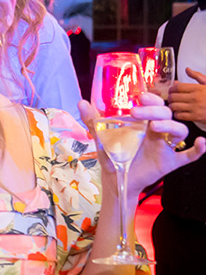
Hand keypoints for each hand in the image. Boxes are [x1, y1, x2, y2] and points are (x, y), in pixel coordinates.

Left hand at [79, 93, 205, 192]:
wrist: (116, 178)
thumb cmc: (112, 154)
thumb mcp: (101, 136)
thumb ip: (93, 120)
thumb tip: (81, 102)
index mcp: (143, 122)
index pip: (154, 105)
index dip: (152, 99)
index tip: (141, 96)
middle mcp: (157, 131)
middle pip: (166, 114)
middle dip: (155, 111)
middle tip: (138, 112)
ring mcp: (165, 145)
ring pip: (179, 131)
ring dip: (172, 126)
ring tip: (155, 127)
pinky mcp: (170, 161)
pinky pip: (189, 155)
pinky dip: (198, 149)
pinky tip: (202, 143)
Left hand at [168, 68, 205, 123]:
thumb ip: (197, 76)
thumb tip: (187, 69)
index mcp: (197, 88)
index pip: (177, 87)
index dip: (171, 89)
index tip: (172, 90)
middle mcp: (195, 97)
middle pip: (173, 97)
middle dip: (170, 98)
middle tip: (172, 99)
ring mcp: (195, 108)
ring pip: (174, 106)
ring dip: (172, 106)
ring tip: (175, 105)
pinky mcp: (196, 117)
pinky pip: (179, 116)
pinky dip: (177, 114)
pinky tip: (180, 112)